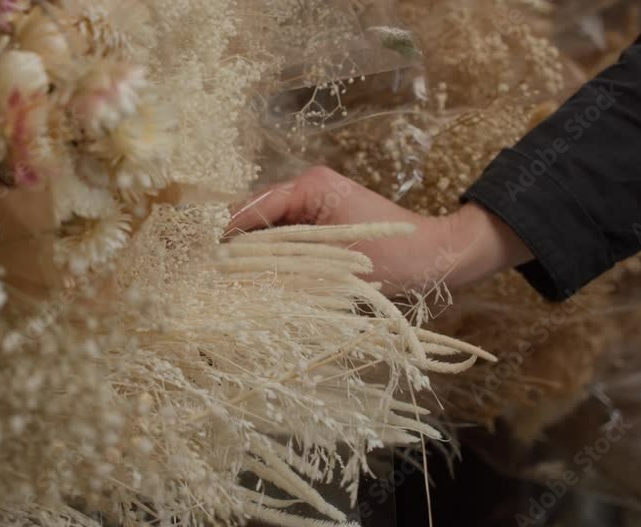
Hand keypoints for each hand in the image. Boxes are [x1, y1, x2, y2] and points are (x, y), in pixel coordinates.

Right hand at [227, 166, 533, 295]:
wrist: (438, 257)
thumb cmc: (395, 258)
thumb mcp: (335, 265)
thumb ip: (284, 264)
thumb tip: (239, 275)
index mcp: (310, 186)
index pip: (251, 208)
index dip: (224, 237)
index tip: (202, 265)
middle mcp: (308, 187)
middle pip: (254, 217)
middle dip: (234, 247)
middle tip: (211, 279)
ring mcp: (315, 203)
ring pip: (267, 230)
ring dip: (252, 255)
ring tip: (229, 284)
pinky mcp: (322, 221)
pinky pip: (286, 238)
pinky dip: (273, 258)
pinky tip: (260, 281)